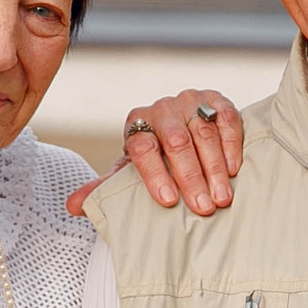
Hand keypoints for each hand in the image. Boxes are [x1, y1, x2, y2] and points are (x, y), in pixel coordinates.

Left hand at [65, 88, 244, 216]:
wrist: (184, 130)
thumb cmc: (156, 158)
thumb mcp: (131, 172)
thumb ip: (106, 188)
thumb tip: (73, 206)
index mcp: (137, 123)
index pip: (142, 148)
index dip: (154, 175)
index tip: (168, 201)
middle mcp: (162, 109)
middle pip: (176, 142)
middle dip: (190, 177)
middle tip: (203, 207)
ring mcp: (190, 102)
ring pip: (203, 133)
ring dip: (214, 168)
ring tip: (222, 198)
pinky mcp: (217, 100)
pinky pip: (226, 119)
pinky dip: (231, 144)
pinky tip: (234, 169)